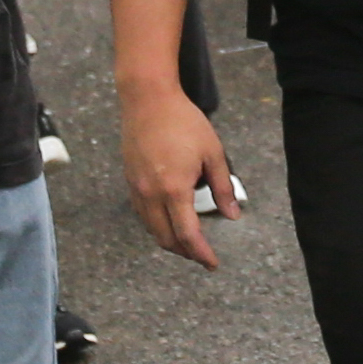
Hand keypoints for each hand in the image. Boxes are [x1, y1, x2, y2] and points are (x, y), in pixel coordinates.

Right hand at [124, 88, 239, 267]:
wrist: (147, 100)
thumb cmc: (183, 122)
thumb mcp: (213, 153)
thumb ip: (223, 187)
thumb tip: (232, 214)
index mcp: (174, 189)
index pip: (188, 235)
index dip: (201, 254)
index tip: (212, 263)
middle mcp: (151, 195)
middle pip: (167, 239)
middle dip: (186, 253)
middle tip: (203, 256)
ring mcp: (137, 189)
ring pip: (152, 230)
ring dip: (170, 241)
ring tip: (189, 242)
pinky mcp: (130, 182)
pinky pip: (143, 215)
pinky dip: (157, 226)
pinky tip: (171, 221)